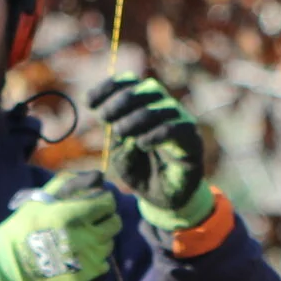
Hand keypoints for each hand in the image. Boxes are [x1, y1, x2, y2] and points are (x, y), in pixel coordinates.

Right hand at [0, 172, 121, 280]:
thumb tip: (93, 176)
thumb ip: (64, 185)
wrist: (7, 275)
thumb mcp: (35, 203)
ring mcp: (87, 260)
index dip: (103, 201)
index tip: (95, 203)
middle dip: (105, 220)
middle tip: (90, 222)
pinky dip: (94, 260)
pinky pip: (102, 264)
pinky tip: (77, 259)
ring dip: (99, 240)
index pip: (107, 203)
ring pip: (108, 244)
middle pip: (114, 223)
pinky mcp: (86, 279)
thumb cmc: (18, 234)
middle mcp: (84, 237)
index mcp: (71, 215)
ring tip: (79, 241)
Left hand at [89, 74, 212, 231]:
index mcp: (144, 106)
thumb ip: (115, 138)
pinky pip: (176, 128)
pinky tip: (141, 144)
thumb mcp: (119, 155)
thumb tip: (115, 123)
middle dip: (121, 100)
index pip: (131, 83)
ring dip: (135, 118)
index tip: (89, 101)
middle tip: (104, 117)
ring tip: (120, 133)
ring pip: (160, 107)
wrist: (163, 198)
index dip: (110, 87)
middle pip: (147, 88)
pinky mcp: (191, 140)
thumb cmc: (140, 171)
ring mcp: (180, 122)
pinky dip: (155, 134)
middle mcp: (164, 108)